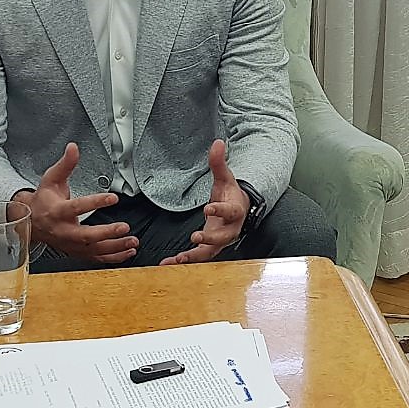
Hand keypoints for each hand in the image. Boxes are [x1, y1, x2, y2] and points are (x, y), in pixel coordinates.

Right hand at [16, 143, 137, 262]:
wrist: (31, 223)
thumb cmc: (44, 200)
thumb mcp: (51, 179)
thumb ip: (65, 164)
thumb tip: (73, 147)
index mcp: (57, 211)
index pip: (76, 207)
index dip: (95, 202)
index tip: (113, 198)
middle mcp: (63, 231)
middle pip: (86, 235)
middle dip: (106, 233)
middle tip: (124, 227)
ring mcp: (70, 244)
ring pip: (93, 249)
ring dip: (115, 247)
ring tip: (132, 240)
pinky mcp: (77, 252)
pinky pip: (96, 258)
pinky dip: (113, 257)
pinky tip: (128, 252)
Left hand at [160, 140, 249, 265]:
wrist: (239, 211)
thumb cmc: (230, 194)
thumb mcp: (225, 178)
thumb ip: (219, 163)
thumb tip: (217, 143)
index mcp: (235, 211)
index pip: (230, 211)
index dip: (220, 210)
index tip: (208, 208)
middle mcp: (230, 229)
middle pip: (223, 237)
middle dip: (210, 239)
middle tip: (196, 237)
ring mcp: (220, 241)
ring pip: (210, 252)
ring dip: (194, 257)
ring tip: (178, 259)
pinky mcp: (210, 249)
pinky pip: (199, 258)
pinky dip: (185, 262)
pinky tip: (168, 264)